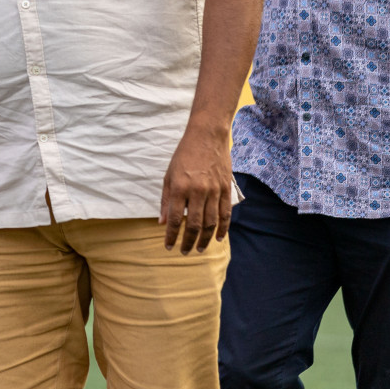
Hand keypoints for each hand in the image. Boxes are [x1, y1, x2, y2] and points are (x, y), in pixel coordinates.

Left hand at [160, 122, 232, 254]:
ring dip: (205, 239)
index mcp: (180, 187)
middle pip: (194, 225)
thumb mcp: (169, 175)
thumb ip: (166, 200)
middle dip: (188, 241)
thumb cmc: (184, 155)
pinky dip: (223, 228)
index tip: (168, 247)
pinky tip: (219, 238)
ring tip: (199, 248)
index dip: (171, 236)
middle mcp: (197, 191)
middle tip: (184, 252)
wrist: (206, 136)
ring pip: (211, 222)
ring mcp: (214, 190)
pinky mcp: (226, 189)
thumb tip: (163, 222)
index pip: (176, 219)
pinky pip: (225, 214)